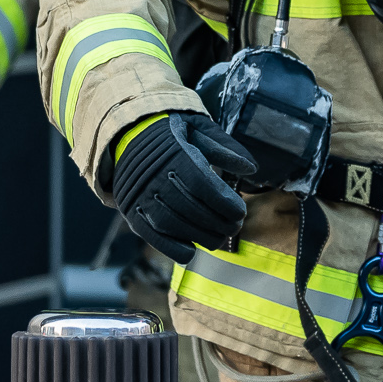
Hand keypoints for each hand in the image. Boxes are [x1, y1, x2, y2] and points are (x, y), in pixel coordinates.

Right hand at [110, 111, 256, 263]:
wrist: (131, 138)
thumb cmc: (174, 135)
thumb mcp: (200, 130)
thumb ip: (225, 149)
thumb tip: (251, 168)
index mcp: (175, 154)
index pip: (201, 183)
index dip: (222, 202)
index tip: (240, 212)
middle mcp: (155, 177)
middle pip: (188, 206)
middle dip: (216, 222)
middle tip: (235, 228)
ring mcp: (141, 196)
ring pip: (170, 223)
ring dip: (198, 236)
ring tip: (219, 240)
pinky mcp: (132, 212)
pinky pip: (149, 235)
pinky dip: (170, 247)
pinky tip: (190, 251)